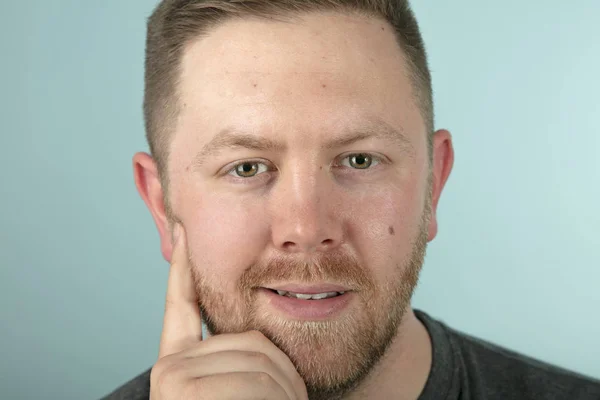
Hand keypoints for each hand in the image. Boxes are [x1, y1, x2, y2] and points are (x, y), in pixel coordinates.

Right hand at [150, 223, 307, 399]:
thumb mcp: (250, 390)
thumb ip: (243, 357)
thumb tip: (262, 338)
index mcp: (181, 363)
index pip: (183, 304)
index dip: (184, 267)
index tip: (183, 230)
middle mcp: (171, 365)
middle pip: (252, 339)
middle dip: (283, 374)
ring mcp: (172, 374)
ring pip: (259, 359)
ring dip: (285, 391)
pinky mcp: (179, 385)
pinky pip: (254, 378)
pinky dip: (276, 399)